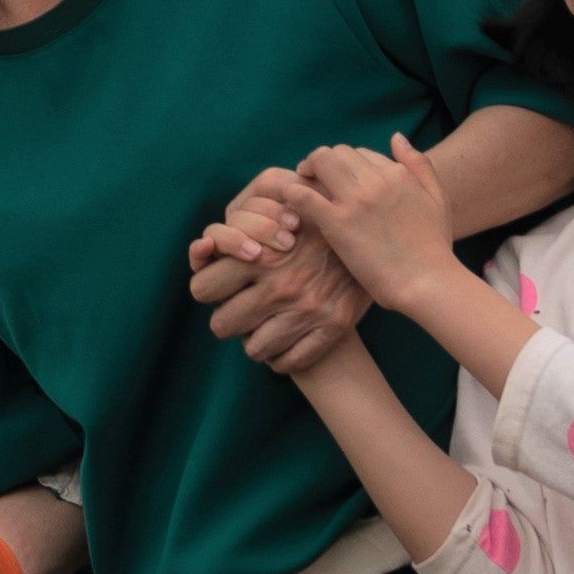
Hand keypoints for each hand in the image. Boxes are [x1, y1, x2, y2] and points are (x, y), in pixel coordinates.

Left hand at [191, 175, 375, 372]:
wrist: (371, 226)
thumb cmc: (312, 217)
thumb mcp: (271, 211)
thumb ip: (230, 230)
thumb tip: (202, 248)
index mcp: (258, 256)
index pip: (202, 289)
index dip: (209, 288)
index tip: (222, 286)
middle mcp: (280, 287)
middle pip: (221, 326)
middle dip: (229, 317)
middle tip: (243, 307)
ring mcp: (307, 311)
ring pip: (254, 350)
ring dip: (256, 339)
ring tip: (267, 322)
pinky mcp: (333, 327)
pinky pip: (289, 363)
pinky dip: (283, 356)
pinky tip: (287, 338)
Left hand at [255, 139, 458, 312]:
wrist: (428, 282)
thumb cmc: (435, 247)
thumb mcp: (437, 198)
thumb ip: (419, 165)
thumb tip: (396, 137)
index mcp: (397, 174)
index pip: (361, 153)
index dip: (348, 166)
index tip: (340, 181)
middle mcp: (375, 180)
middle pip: (337, 153)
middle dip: (324, 163)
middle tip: (314, 179)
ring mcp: (355, 201)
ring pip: (320, 162)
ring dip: (307, 170)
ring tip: (301, 186)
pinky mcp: (337, 224)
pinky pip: (304, 195)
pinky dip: (293, 193)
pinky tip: (290, 201)